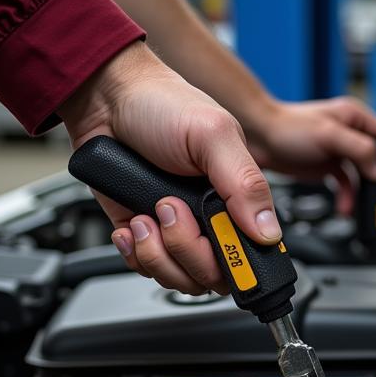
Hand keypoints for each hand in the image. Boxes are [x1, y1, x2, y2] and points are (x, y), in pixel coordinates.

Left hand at [59, 42, 281, 294]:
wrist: (106, 98)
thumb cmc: (163, 105)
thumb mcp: (214, 136)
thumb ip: (245, 185)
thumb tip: (269, 232)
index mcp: (238, 199)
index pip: (250, 255)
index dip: (233, 261)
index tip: (213, 244)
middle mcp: (210, 220)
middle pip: (211, 276)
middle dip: (186, 250)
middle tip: (170, 208)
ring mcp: (176, 230)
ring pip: (177, 277)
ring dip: (156, 251)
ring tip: (147, 213)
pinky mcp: (143, 234)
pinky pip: (144, 268)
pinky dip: (134, 252)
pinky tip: (131, 223)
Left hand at [246, 97, 375, 214]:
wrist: (259, 136)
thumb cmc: (288, 126)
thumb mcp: (329, 135)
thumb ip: (358, 150)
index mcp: (354, 118)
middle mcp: (348, 133)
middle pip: (373, 160)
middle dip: (373, 181)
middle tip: (373, 199)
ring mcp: (337, 151)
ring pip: (358, 175)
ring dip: (359, 193)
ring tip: (355, 207)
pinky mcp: (325, 166)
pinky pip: (343, 183)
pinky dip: (346, 196)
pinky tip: (344, 207)